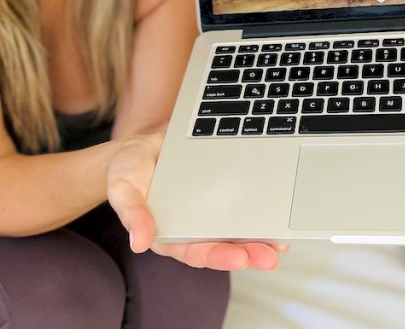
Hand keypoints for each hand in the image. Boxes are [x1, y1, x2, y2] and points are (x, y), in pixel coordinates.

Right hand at [106, 133, 286, 270]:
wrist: (141, 146)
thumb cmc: (129, 171)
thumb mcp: (123, 188)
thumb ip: (132, 214)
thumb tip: (139, 242)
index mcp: (168, 236)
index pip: (195, 252)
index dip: (218, 257)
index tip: (238, 258)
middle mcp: (192, 230)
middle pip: (223, 247)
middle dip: (248, 254)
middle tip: (270, 256)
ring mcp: (207, 215)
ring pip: (237, 232)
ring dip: (260, 239)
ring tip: (281, 242)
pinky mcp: (219, 198)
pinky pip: (241, 210)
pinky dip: (260, 215)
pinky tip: (277, 216)